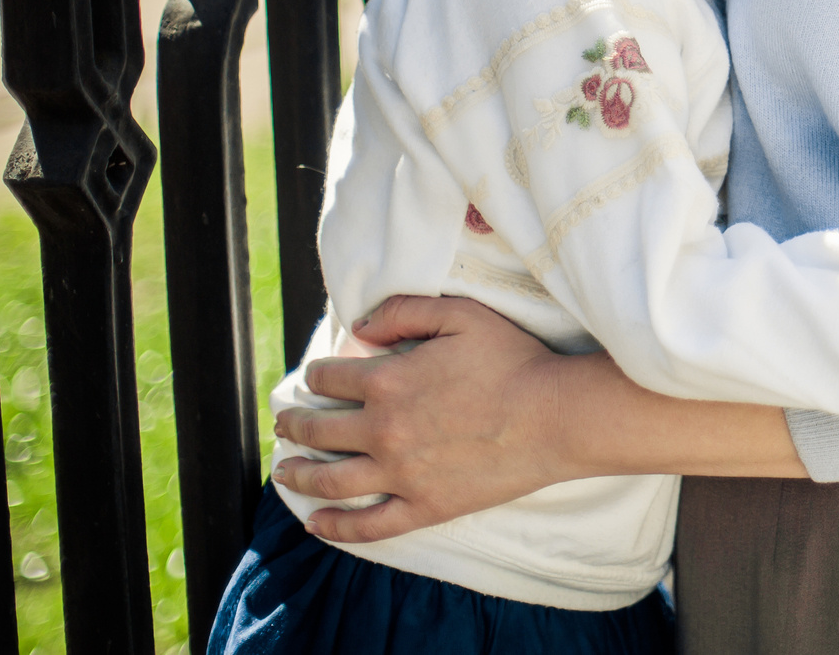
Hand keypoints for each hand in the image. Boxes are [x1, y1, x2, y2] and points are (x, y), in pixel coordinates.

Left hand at [270, 295, 569, 543]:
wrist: (554, 416)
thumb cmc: (513, 361)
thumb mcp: (461, 315)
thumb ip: (404, 311)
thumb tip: (359, 328)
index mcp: (387, 382)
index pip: (330, 379)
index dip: (317, 376)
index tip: (316, 379)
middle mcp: (383, 431)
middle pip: (318, 430)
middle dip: (295, 424)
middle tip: (286, 424)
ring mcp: (400, 475)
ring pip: (330, 481)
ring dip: (298, 475)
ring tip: (285, 471)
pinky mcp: (423, 507)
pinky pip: (367, 526)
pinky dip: (334, 528)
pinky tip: (316, 523)